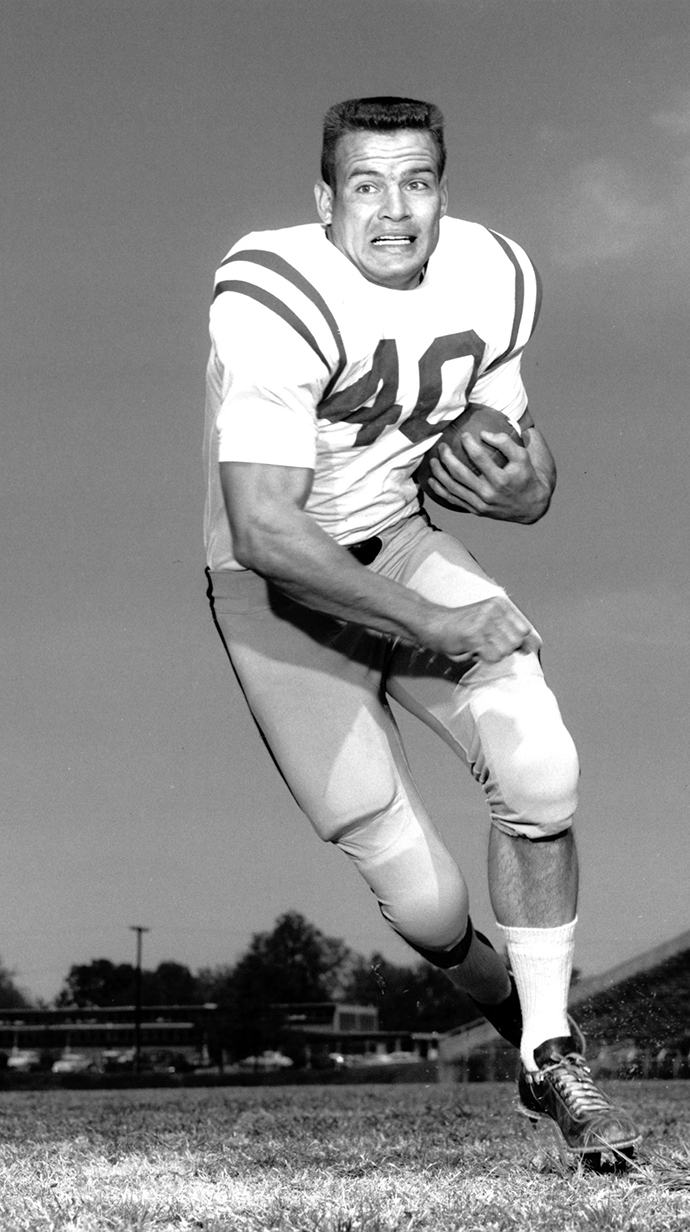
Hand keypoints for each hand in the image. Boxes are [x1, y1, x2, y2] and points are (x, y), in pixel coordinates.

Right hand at [423, 594, 540, 662]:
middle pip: (516, 642)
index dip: (517, 642)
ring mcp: (484, 622)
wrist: (432, 623)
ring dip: (492, 654)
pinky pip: (493, 657)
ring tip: (478, 645)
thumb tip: (532, 647)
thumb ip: (509, 631)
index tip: (504, 645)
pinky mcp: (474, 635)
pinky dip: (483, 658)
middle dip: (503, 649)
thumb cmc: (460, 626)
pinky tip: (472, 649)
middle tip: (486, 644)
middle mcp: (494, 610)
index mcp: (500, 604)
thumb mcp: (488, 621)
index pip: (524, 630)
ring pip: (505, 651)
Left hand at [427, 427, 553, 523]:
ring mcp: (481, 505)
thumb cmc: (527, 475)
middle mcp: (489, 494)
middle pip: (461, 474)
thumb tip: (483, 433)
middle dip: (447, 458)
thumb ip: (505, 442)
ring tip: (432, 460)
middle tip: (442, 446)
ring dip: (439, 473)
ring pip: (454, 488)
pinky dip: (441, 490)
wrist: (532, 506)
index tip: (464, 435)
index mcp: (502, 479)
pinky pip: (454, 500)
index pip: (480, 459)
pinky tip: (432, 480)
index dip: (469, 444)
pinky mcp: (476, 511)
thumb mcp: (524, 456)